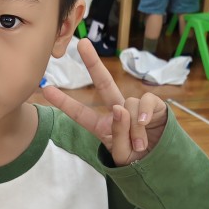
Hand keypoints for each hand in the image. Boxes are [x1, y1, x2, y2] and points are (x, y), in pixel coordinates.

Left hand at [41, 38, 167, 165]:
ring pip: (128, 105)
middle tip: (82, 44)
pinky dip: (144, 112)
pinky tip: (144, 123)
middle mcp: (117, 112)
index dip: (65, 102)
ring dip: (133, 127)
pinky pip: (145, 101)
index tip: (46, 89)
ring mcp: (135, 107)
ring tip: (139, 145)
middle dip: (93, 63)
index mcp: (103, 127)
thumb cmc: (138, 162)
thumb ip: (119, 135)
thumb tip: (120, 109)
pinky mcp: (153, 105)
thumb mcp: (123, 156)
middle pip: (104, 84)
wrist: (162, 164)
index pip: (81, 114)